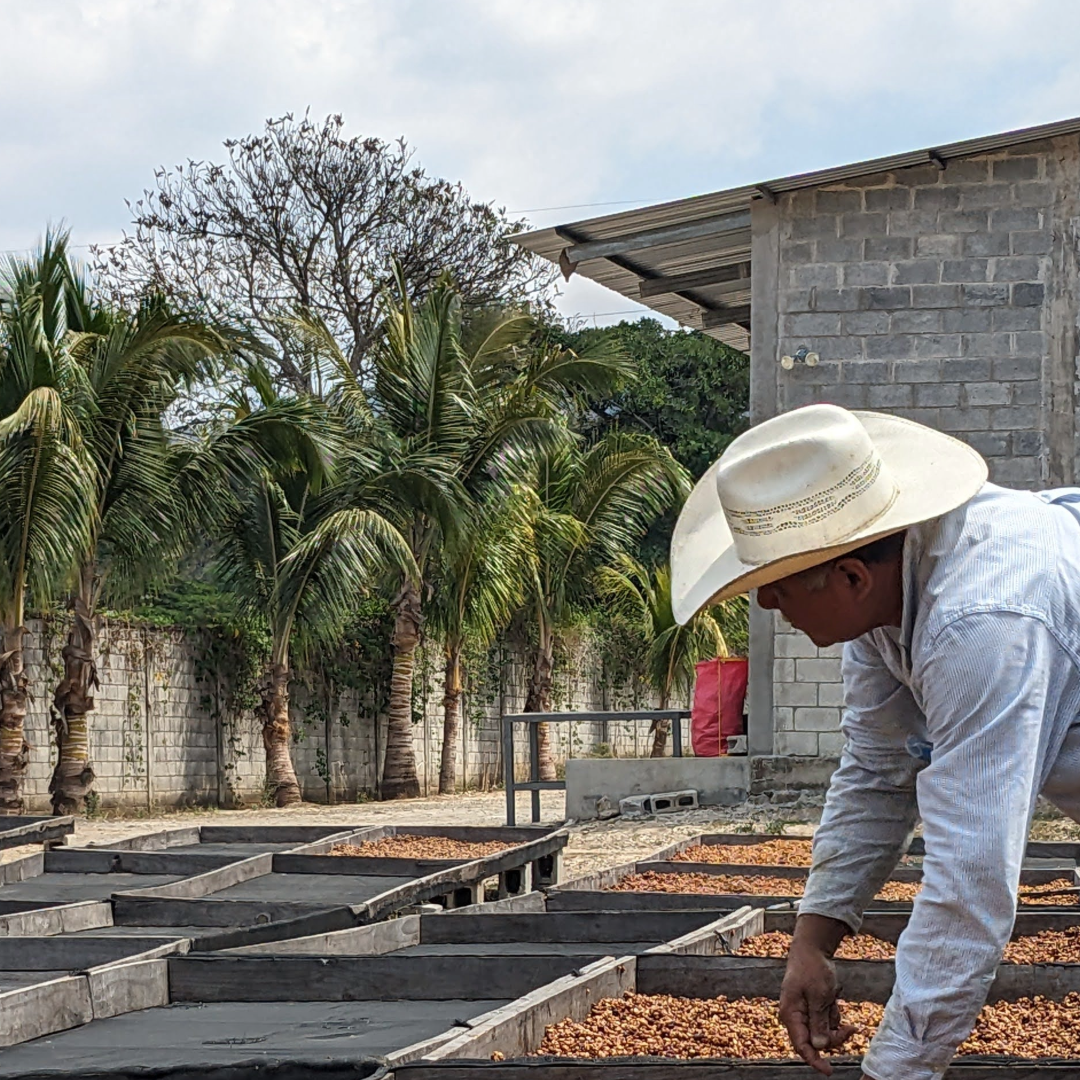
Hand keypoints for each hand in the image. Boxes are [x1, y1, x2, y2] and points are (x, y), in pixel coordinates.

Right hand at [779, 938, 856, 1075]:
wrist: (811, 949)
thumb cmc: (812, 969)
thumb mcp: (819, 995)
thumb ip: (818, 1021)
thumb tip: (819, 1045)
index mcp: (790, 1014)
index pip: (801, 1046)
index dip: (814, 1060)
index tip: (829, 1071)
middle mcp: (795, 1017)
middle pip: (814, 1042)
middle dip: (833, 1038)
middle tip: (850, 1029)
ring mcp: (803, 1013)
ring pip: (822, 1033)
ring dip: (834, 1026)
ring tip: (837, 1005)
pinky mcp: (811, 1009)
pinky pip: (825, 1023)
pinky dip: (833, 1017)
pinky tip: (833, 1000)